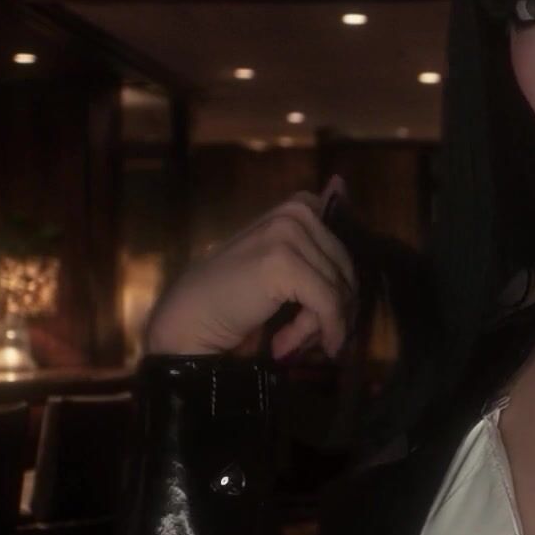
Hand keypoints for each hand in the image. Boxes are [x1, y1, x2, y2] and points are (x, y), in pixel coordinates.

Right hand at [144, 175, 357, 359]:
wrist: (188, 322)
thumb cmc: (232, 300)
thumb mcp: (280, 269)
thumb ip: (315, 247)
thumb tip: (344, 188)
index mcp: (295, 208)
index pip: (345, 239)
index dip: (342, 281)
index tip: (328, 313)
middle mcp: (295, 213)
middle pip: (344, 270)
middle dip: (330, 311)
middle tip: (300, 337)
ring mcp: (288, 234)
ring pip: (337, 290)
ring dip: (316, 327)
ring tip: (284, 341)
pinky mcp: (284, 263)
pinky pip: (327, 304)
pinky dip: (319, 331)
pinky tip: (285, 346)